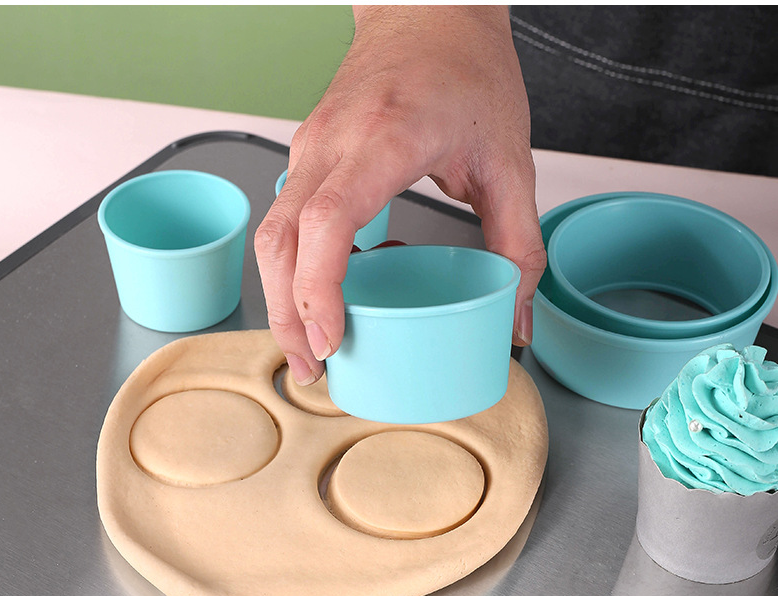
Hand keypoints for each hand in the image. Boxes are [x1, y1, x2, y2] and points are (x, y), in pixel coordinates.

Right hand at [254, 5, 544, 384]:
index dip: (317, 292)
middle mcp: (331, 143)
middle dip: (285, 315)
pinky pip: (286, 218)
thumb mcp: (509, 161)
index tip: (332, 342)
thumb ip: (518, 246)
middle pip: (278, 242)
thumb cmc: (467, 71)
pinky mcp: (308, 154)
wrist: (431, 15)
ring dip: (282, 296)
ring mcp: (310, 146)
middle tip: (313, 367)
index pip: (325, 224)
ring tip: (313, 343)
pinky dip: (294, 266)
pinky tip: (329, 290)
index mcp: (384, 140)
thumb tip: (516, 318)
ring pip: (271, 233)